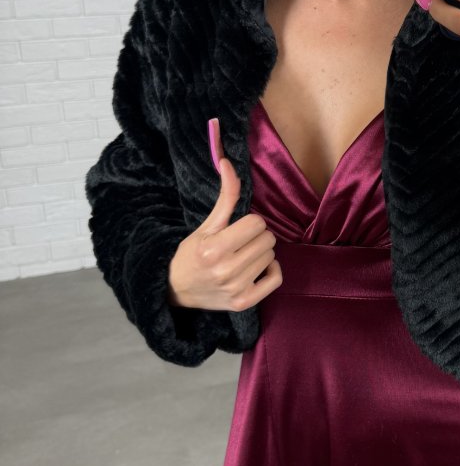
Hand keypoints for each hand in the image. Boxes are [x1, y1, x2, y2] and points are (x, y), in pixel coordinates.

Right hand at [167, 119, 281, 312]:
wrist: (176, 290)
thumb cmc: (192, 254)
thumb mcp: (206, 225)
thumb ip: (226, 196)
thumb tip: (228, 162)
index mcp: (213, 249)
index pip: (257, 223)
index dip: (249, 222)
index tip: (237, 228)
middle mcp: (226, 270)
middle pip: (267, 239)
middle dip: (256, 236)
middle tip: (240, 242)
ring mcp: (236, 289)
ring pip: (272, 256)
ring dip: (261, 252)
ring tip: (242, 256)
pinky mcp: (244, 303)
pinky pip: (276, 278)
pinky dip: (271, 270)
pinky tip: (255, 268)